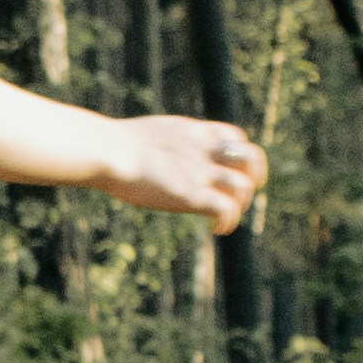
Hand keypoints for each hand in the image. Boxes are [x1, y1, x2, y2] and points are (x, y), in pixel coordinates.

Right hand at [107, 115, 267, 232]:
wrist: (109, 151)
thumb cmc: (114, 146)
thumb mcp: (149, 135)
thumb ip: (164, 143)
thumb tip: (150, 152)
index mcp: (194, 133)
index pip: (236, 137)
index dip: (239, 155)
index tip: (229, 171)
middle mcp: (204, 150)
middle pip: (252, 158)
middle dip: (254, 178)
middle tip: (240, 196)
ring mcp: (201, 173)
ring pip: (244, 187)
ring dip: (241, 204)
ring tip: (225, 218)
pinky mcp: (193, 195)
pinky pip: (227, 210)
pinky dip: (228, 222)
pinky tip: (218, 230)